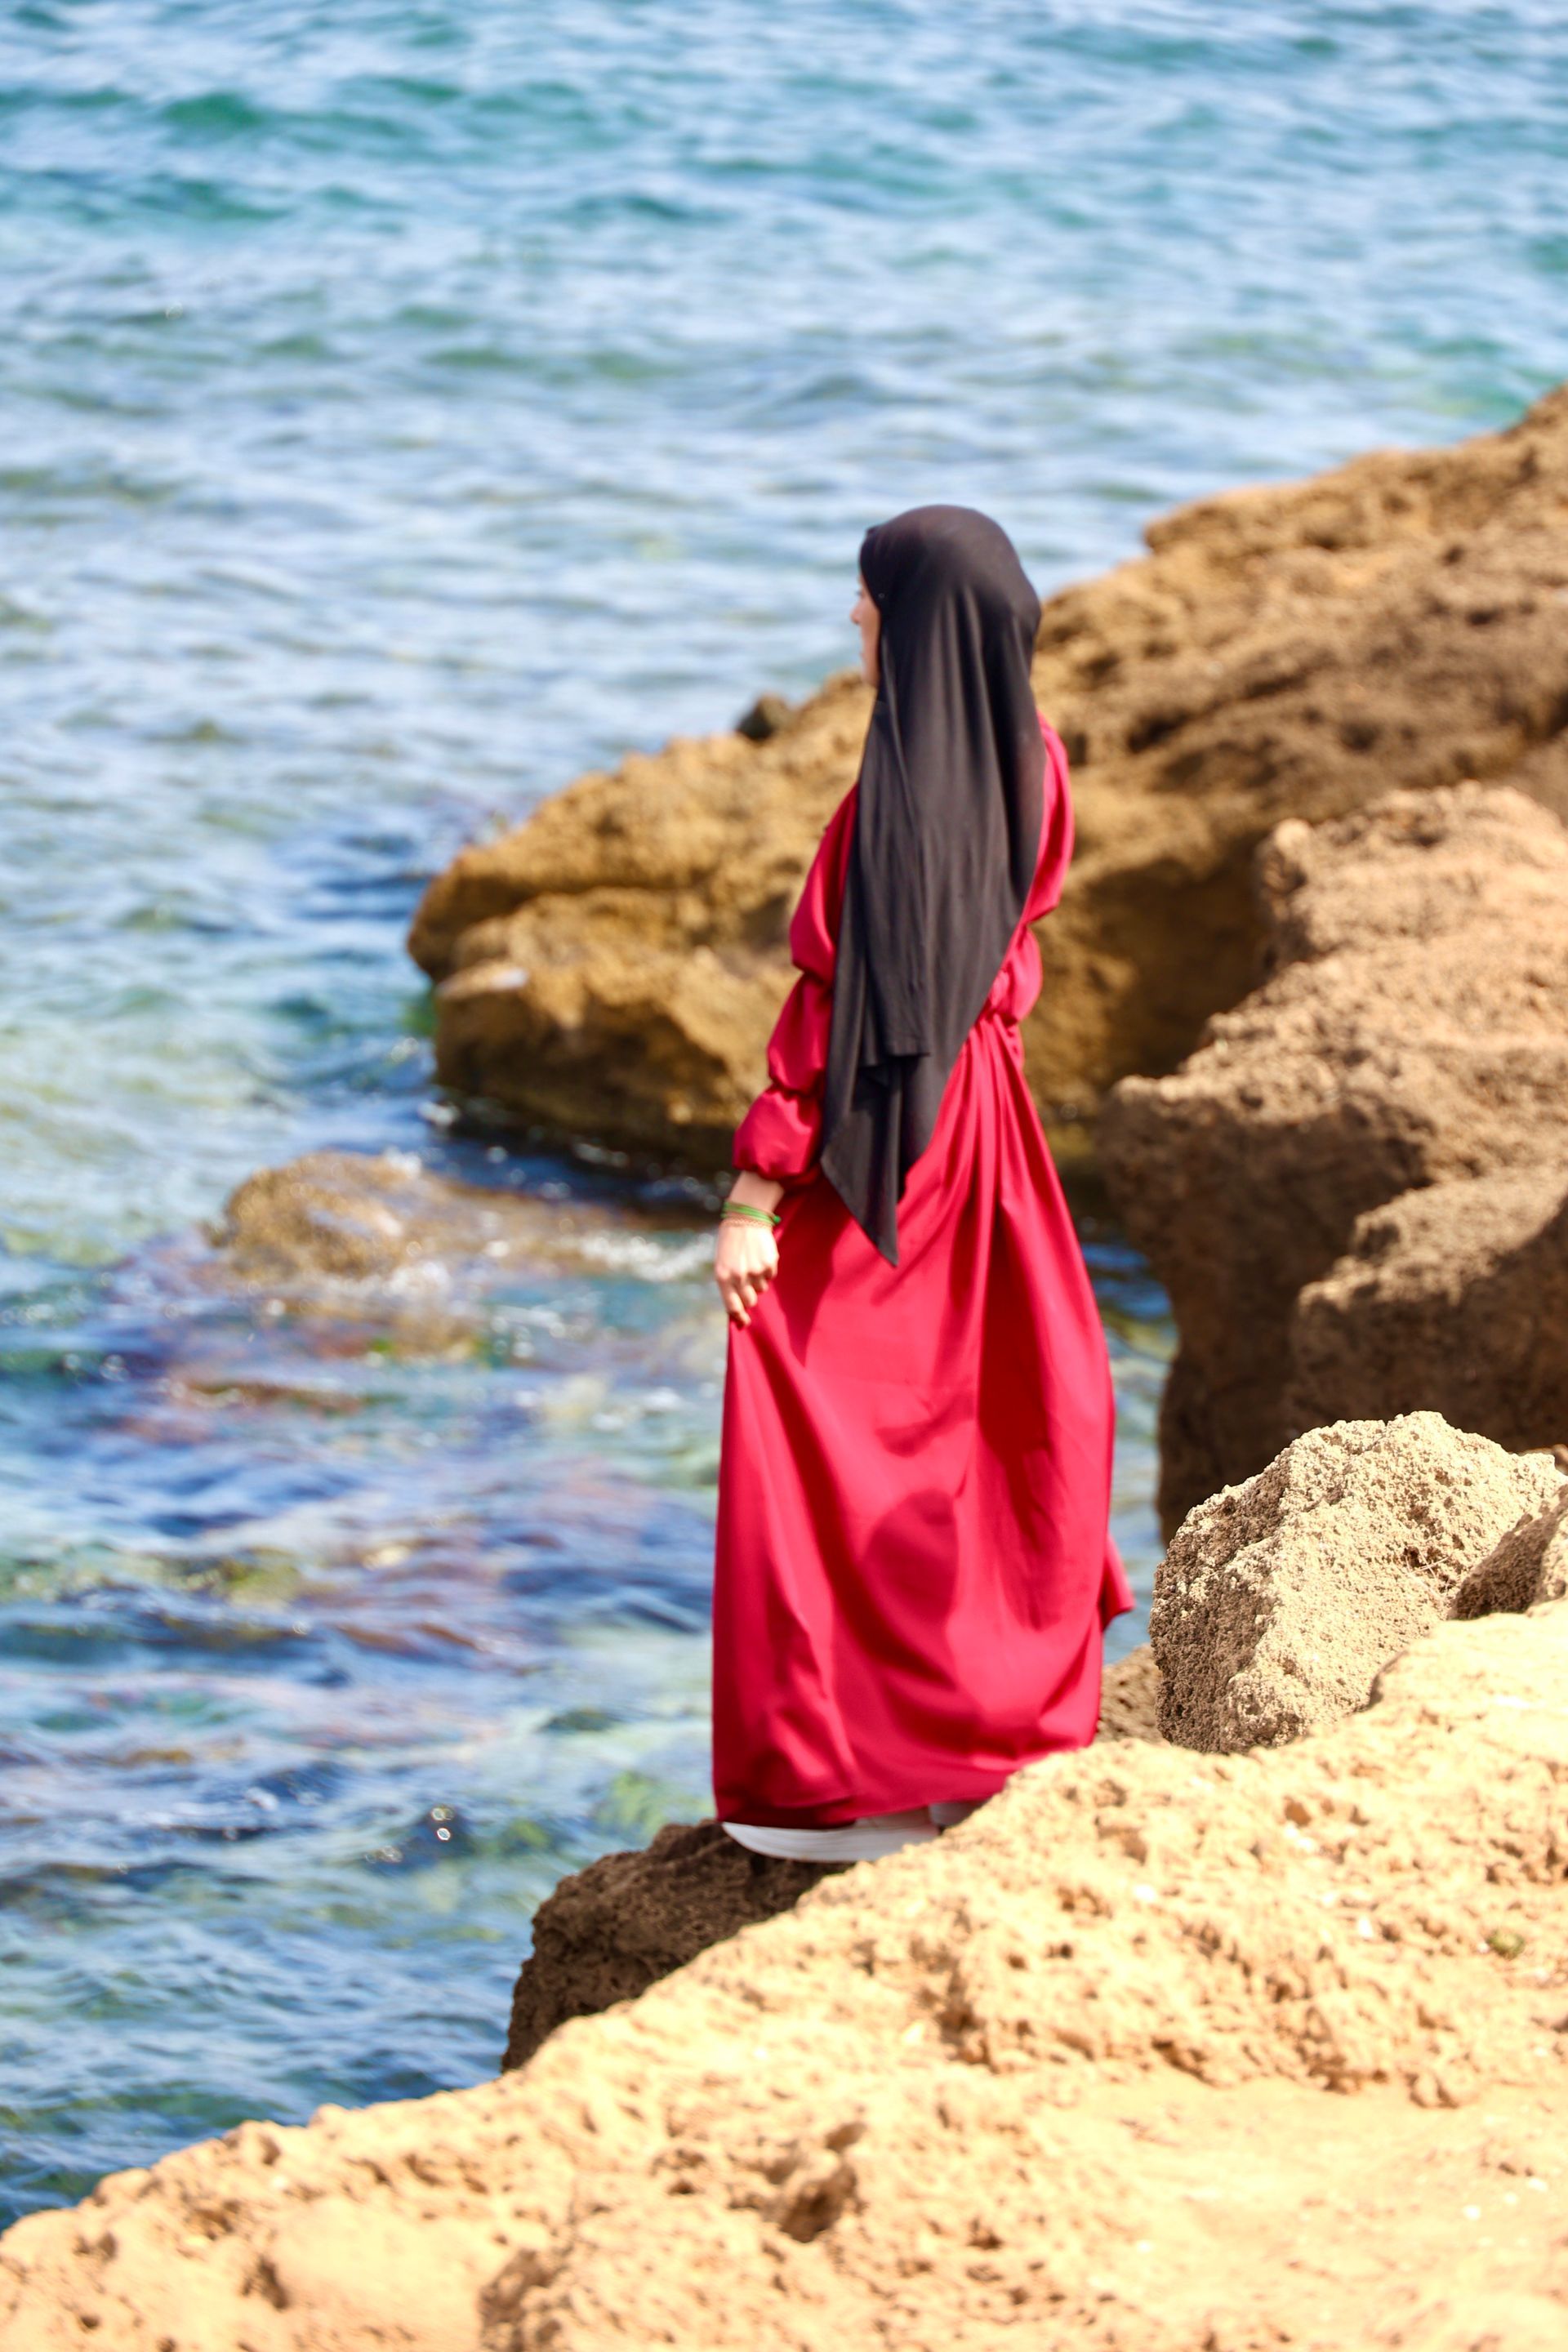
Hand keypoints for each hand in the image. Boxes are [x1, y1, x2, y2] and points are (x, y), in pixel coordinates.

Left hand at [715, 1171, 783, 1328]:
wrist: (745, 1217)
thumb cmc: (730, 1242)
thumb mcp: (721, 1263)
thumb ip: (727, 1285)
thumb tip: (737, 1310)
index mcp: (723, 1276)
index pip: (732, 1306)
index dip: (739, 1317)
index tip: (745, 1322)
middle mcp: (738, 1276)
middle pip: (750, 1301)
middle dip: (750, 1296)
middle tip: (748, 1284)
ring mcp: (755, 1271)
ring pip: (761, 1289)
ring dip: (758, 1281)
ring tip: (752, 1263)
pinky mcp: (769, 1264)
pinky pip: (770, 1277)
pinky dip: (766, 1271)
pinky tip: (760, 1257)